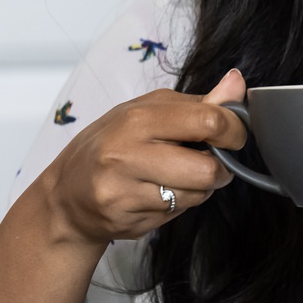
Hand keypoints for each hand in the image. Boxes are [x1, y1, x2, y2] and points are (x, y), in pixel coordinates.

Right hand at [39, 70, 247, 244]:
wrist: (65, 194)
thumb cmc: (111, 145)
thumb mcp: (148, 112)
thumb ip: (197, 104)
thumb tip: (236, 82)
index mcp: (138, 118)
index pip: (209, 121)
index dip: (234, 131)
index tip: (233, 134)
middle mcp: (127, 153)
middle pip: (207, 169)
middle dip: (221, 169)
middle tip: (210, 163)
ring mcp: (124, 190)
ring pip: (196, 195)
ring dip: (199, 189)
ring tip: (178, 178)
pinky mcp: (126, 219)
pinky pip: (176, 214)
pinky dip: (178, 205)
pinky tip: (156, 195)